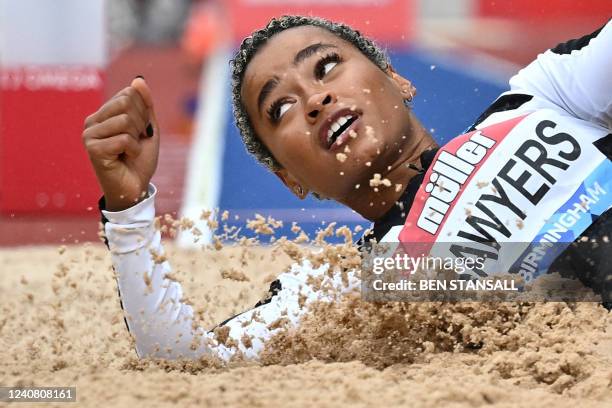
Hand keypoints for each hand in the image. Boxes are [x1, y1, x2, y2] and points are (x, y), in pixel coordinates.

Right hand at [82, 77, 159, 210]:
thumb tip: (138, 79)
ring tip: (129, 151)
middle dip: (141, 124)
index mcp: (104, 113)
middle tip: (135, 142)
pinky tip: (125, 158)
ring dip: (137, 139)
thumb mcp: (148, 128)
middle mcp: (92, 121)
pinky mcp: (92, 149)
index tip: (139, 132)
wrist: (135, 188)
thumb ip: (145, 104)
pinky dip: (133, 150)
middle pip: (127, 103)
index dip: (144, 113)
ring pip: (126, 120)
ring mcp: (89, 134)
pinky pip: (124, 139)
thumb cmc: (140, 159)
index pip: (129, 93)